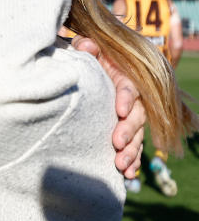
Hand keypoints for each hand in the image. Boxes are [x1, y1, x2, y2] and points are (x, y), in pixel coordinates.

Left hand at [73, 36, 145, 178]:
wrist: (83, 72)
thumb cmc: (84, 59)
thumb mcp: (83, 49)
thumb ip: (85, 47)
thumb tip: (87, 45)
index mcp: (123, 77)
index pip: (130, 87)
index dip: (127, 97)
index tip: (120, 110)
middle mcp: (131, 99)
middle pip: (137, 115)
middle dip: (129, 130)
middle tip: (117, 143)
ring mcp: (129, 117)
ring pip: (137, 135)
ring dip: (131, 151)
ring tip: (121, 166)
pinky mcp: (125, 131)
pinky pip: (133, 148)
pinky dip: (132, 161)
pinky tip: (126, 175)